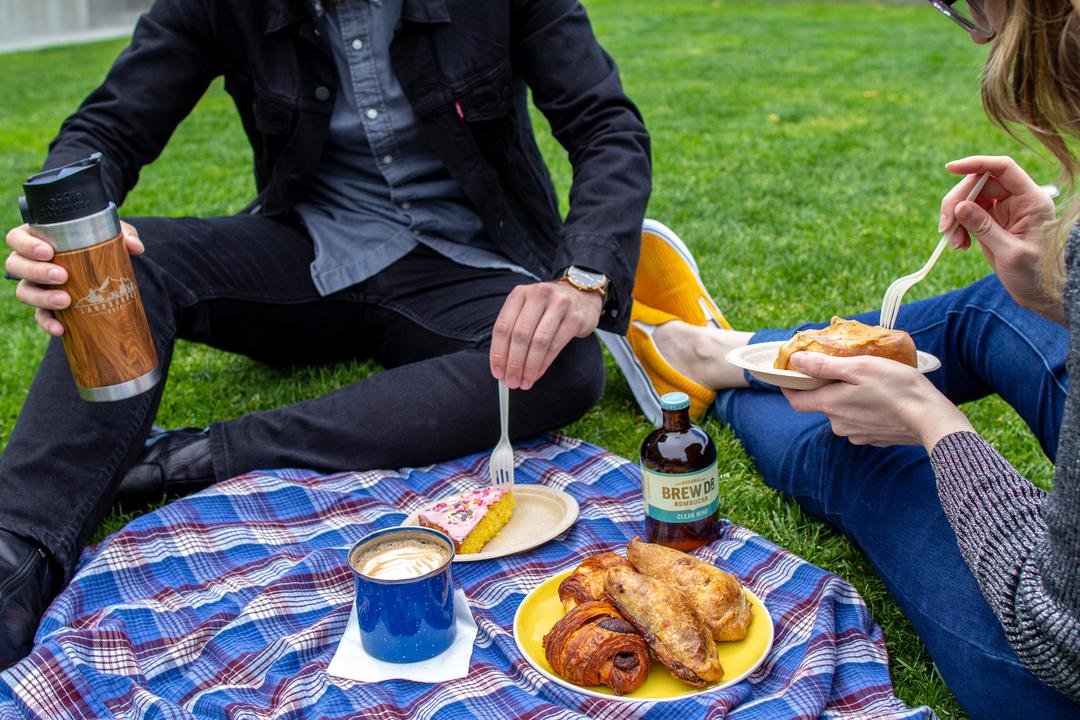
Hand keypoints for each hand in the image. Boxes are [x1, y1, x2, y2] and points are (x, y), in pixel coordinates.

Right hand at [5, 220, 143, 335]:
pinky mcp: (46, 306)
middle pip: (16, 266)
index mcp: (38, 240)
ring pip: (23, 292)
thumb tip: (136, 247)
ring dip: (41, 298)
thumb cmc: (99, 245)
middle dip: (37, 271)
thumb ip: (123, 235)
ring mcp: (36, 286)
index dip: (26, 245)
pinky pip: (40, 316)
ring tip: (66, 300)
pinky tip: (61, 328)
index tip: (49, 251)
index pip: (17, 239)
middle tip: (62, 275)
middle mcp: (30, 263)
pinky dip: (48, 323)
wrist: (104, 272)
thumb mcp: (110, 236)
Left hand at [489, 280, 602, 389]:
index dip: (498, 353)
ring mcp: (559, 304)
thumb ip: (513, 333)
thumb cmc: (547, 309)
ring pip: (539, 341)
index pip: (503, 326)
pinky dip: (544, 363)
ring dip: (529, 366)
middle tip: (511, 382)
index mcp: (519, 293)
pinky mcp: (575, 317)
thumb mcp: (526, 311)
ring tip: (524, 382)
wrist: (581, 297)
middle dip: (514, 363)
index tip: (497, 372)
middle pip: (520, 335)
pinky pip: (556, 345)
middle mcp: (538, 295)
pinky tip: (537, 374)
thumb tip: (502, 368)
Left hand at [781, 351, 972, 450]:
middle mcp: (838, 425)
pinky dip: (866, 407)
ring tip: (868, 380)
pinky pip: (862, 420)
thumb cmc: (895, 388)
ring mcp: (857, 434)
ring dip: (849, 396)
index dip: (789, 386)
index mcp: (830, 405)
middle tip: (842, 366)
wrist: (931, 419)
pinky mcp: (875, 438)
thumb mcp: (858, 367)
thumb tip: (796, 360)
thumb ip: (824, 365)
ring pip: (844, 411)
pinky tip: (882, 397)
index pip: (796, 400)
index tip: (791, 373)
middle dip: (827, 386)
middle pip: (822, 403)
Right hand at [940, 156, 1062, 323]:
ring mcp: (1003, 210)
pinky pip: (967, 216)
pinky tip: (959, 245)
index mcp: (1031, 200)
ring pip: (969, 200)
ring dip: (955, 218)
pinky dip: (958, 228)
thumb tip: (959, 207)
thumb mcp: (1010, 253)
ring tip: (954, 243)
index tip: (950, 168)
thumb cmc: (1035, 274)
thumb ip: (984, 228)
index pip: (1003, 168)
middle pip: (979, 184)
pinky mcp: (991, 222)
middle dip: (956, 202)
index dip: (977, 164)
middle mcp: (1017, 200)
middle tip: (945, 227)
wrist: (1040, 293)